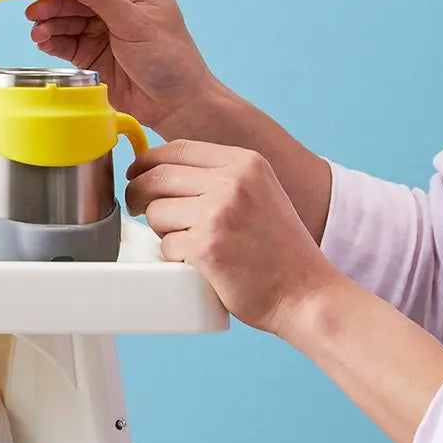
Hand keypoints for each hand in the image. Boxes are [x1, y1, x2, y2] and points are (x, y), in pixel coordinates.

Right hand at [26, 0, 217, 131]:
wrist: (177, 104)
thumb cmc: (169, 58)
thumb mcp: (132, 21)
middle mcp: (117, 0)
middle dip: (52, 4)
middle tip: (34, 13)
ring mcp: (103, 26)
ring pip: (67, 18)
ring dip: (50, 24)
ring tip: (38, 33)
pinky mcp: (93, 51)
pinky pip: (67, 41)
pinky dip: (53, 41)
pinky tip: (44, 42)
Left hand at [126, 140, 338, 335]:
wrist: (306, 294)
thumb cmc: (279, 249)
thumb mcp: (258, 191)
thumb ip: (219, 176)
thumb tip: (161, 169)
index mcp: (244, 162)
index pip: (177, 149)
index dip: (148, 161)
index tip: (136, 174)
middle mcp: (232, 181)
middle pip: (157, 176)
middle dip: (138, 193)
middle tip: (137, 208)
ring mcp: (218, 213)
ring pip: (156, 211)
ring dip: (161, 230)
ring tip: (188, 243)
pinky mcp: (207, 246)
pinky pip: (165, 245)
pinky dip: (173, 257)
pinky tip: (196, 264)